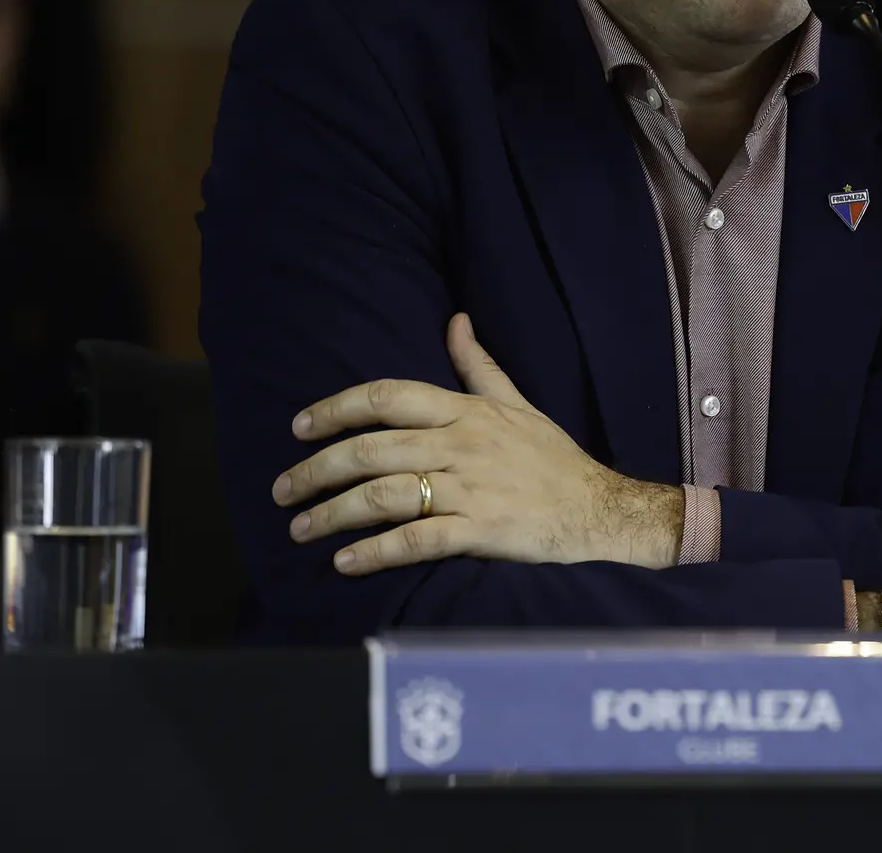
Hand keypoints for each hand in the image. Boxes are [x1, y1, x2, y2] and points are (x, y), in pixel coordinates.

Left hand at [272, 314, 683, 574]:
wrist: (598, 508)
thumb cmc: (552, 458)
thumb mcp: (517, 403)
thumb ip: (478, 366)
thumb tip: (456, 320)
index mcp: (466, 411)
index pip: (388, 397)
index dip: (337, 408)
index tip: (300, 426)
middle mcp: (462, 445)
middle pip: (372, 449)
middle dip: (317, 469)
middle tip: (283, 488)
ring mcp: (471, 489)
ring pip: (385, 496)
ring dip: (333, 514)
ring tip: (300, 528)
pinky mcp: (481, 531)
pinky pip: (417, 540)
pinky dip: (375, 552)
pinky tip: (345, 561)